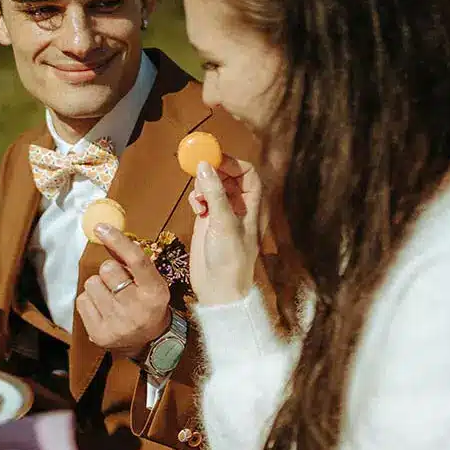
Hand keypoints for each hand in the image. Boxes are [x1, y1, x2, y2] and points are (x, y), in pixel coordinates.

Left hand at [75, 224, 173, 353]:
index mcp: (155, 293)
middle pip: (108, 269)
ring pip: (91, 283)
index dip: (118, 241)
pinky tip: (103, 309)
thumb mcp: (150, 282)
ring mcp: (117, 323)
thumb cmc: (147, 303)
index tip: (101, 228)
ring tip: (111, 298)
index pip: (137, 260)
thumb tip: (105, 232)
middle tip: (119, 283)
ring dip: (98, 286)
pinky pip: (82, 300)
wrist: (148, 342)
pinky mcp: (99, 333)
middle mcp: (137, 308)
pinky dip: (90, 301)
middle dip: (110, 271)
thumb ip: (130, 260)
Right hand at [188, 158, 261, 305]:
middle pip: (228, 176)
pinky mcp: (208, 221)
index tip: (212, 158)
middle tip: (198, 171)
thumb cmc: (231, 260)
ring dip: (203, 186)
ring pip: (213, 186)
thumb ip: (214, 193)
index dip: (231, 163)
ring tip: (199, 200)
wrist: (219, 290)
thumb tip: (204, 165)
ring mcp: (223, 213)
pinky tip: (196, 209)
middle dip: (213, 171)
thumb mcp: (224, 224)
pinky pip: (202, 199)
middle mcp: (240, 206)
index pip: (247, 173)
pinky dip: (197, 198)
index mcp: (253, 205)